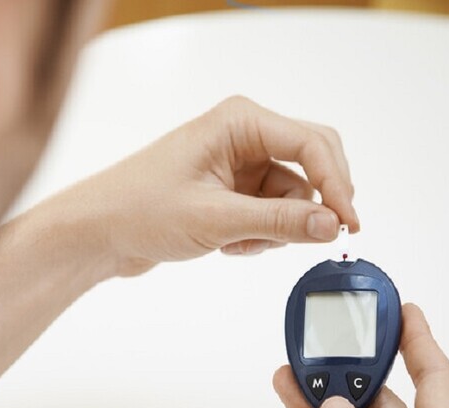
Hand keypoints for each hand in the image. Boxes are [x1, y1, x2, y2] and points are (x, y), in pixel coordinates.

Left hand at [46, 96, 358, 276]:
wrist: (99, 232)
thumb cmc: (139, 210)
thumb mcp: (216, 220)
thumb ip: (278, 222)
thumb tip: (332, 225)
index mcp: (240, 121)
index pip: (312, 144)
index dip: (338, 184)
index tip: (349, 225)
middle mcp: (244, 135)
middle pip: (312, 164)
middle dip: (309, 206)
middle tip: (313, 240)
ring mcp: (239, 163)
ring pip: (292, 197)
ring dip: (274, 229)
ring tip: (234, 243)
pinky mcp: (233, 190)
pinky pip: (270, 213)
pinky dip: (257, 236)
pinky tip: (225, 245)